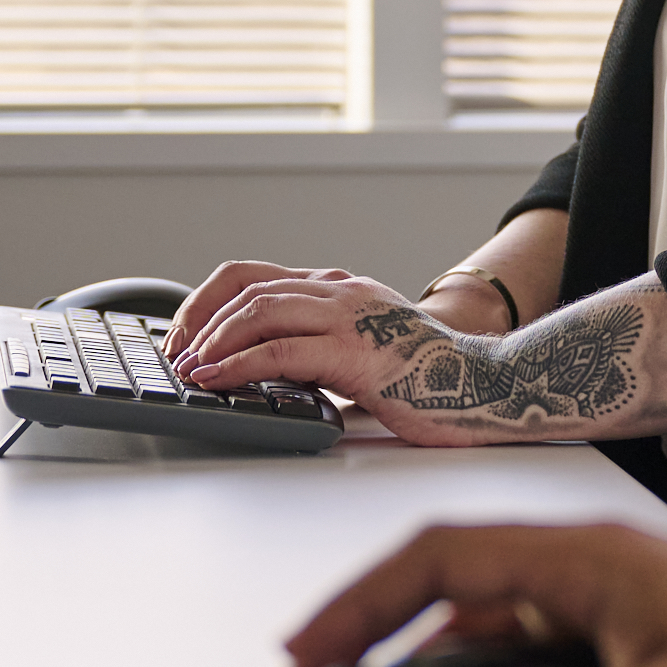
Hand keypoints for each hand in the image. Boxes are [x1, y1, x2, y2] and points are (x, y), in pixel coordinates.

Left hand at [182, 268, 666, 449]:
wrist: (493, 392)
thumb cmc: (434, 383)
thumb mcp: (364, 355)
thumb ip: (321, 355)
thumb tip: (265, 382)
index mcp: (341, 286)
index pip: (254, 274)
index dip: (207, 302)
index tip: (184, 336)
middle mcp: (341, 289)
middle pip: (243, 283)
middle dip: (195, 318)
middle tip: (174, 353)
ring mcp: (350, 315)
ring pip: (255, 309)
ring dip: (209, 340)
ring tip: (186, 369)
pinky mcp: (356, 352)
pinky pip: (279, 351)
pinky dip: (236, 365)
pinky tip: (216, 381)